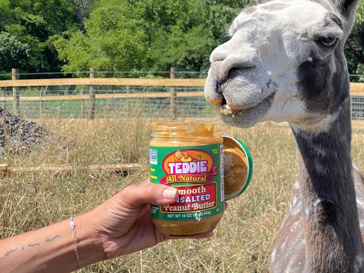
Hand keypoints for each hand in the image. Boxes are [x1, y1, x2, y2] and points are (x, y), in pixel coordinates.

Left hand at [85, 179, 213, 258]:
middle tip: (219, 189)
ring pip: (187, 213)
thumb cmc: (110, 211)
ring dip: (203, 211)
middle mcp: (161, 200)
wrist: (98, 239)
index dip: (191, 173)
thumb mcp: (129, 196)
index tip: (207, 168)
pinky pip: (183, 232)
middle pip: (186, 194)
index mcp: (153, 185)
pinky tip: (209, 231)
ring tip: (220, 208)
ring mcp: (163, 217)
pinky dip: (196, 232)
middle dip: (202, 192)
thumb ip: (151, 193)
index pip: (176, 176)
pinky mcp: (162, 233)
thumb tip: (174, 194)